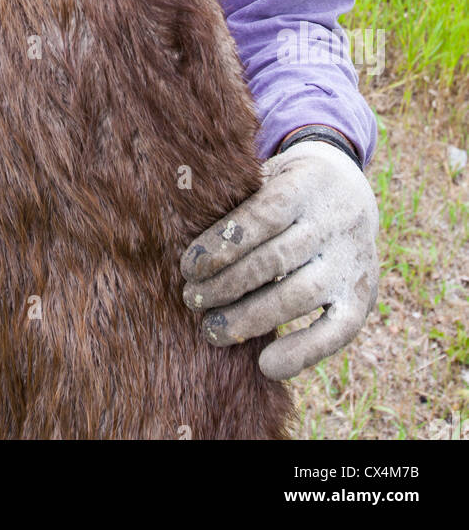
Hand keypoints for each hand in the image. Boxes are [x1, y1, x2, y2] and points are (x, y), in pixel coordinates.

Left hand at [180, 140, 378, 379]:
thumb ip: (234, 193)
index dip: (224, 243)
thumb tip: (177, 215)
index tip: (188, 266)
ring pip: (301, 295)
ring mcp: (353, 261)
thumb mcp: (267, 172)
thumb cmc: (286, 186)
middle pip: (276, 259)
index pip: (264, 215)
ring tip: (211, 330)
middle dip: (228, 284)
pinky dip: (304, 351)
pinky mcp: (362, 296)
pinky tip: (267, 366)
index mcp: (306, 185)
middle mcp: (334, 222)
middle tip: (191, 299)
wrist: (349, 187)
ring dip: (252, 318)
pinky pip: (336, 330)